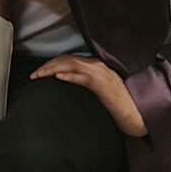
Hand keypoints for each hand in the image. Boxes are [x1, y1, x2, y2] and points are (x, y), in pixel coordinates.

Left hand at [30, 55, 147, 137]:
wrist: (136, 113)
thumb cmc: (118, 104)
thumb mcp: (99, 90)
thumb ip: (86, 83)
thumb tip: (67, 84)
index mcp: (96, 66)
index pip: (70, 58)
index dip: (52, 63)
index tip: (39, 71)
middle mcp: (98, 67)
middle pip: (68, 59)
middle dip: (48, 65)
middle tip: (34, 75)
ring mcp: (102, 76)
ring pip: (74, 66)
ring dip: (54, 69)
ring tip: (40, 75)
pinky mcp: (104, 87)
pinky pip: (84, 79)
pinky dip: (71, 76)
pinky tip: (60, 77)